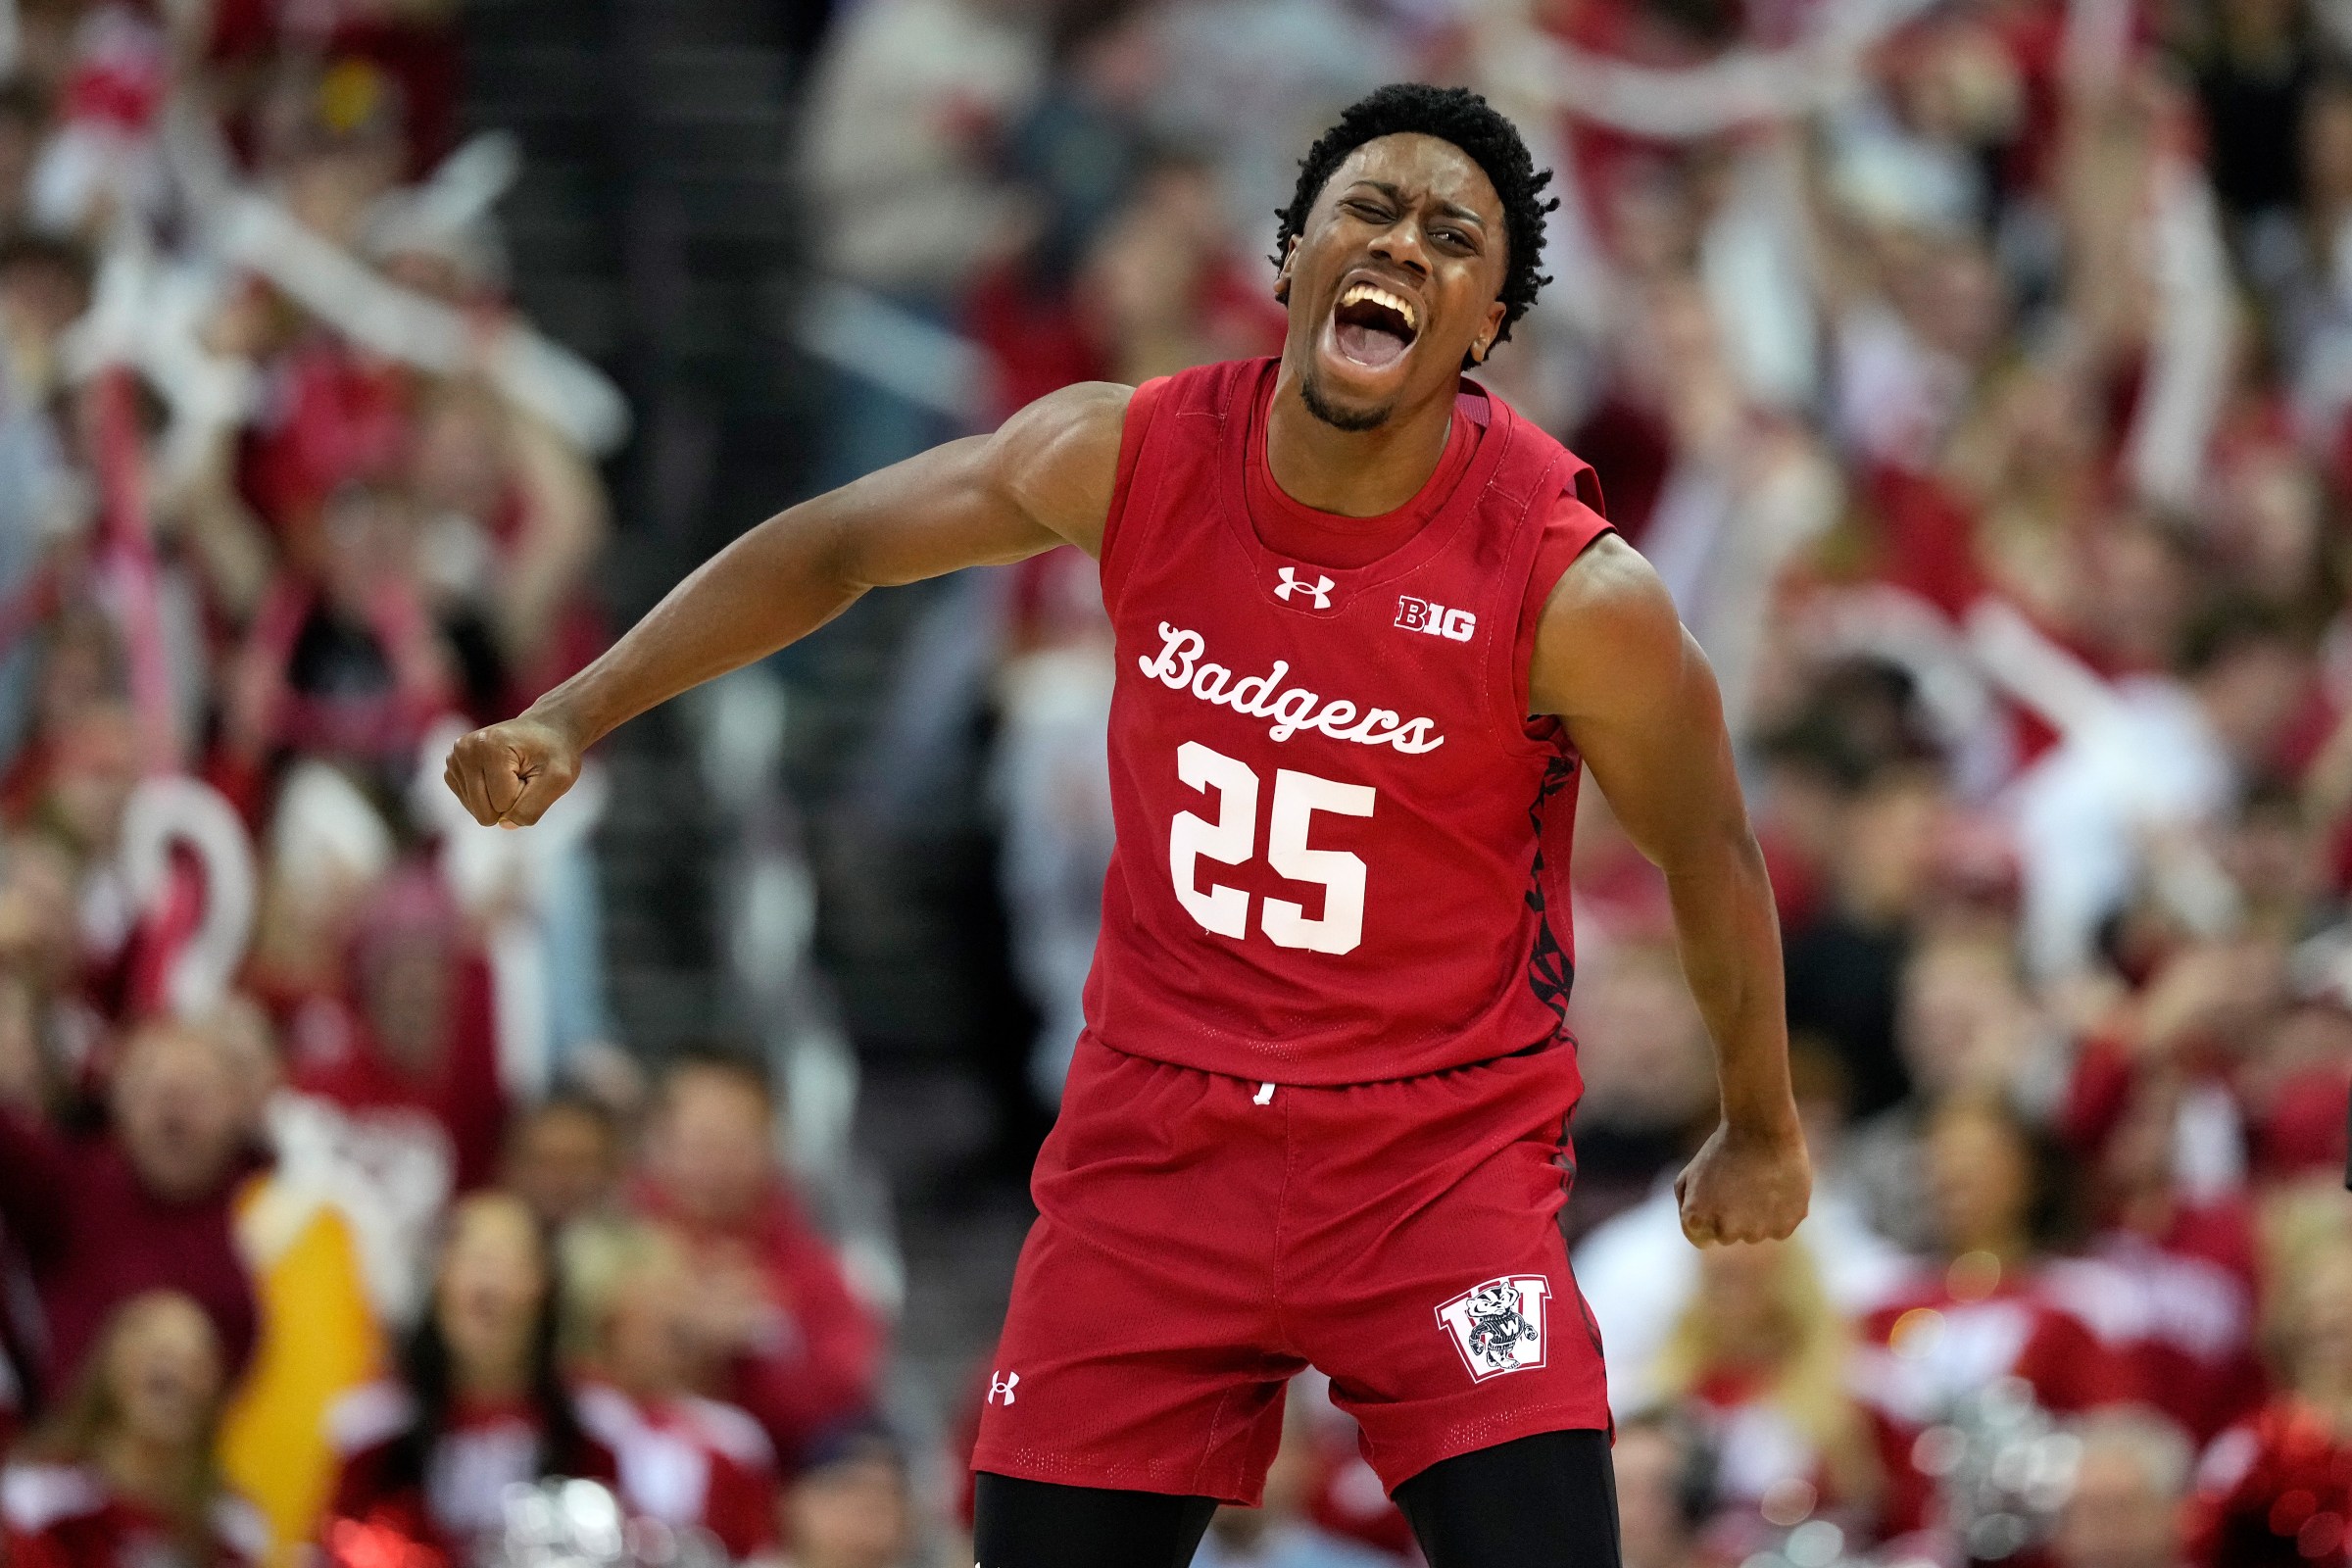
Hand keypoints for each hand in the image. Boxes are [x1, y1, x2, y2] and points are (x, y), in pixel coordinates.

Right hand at [443, 707, 582, 827]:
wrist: (547, 730)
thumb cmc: (556, 752)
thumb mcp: (559, 778)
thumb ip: (533, 807)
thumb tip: (504, 824)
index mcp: (489, 746)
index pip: (503, 803)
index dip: (524, 795)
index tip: (532, 771)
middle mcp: (464, 750)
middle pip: (484, 811)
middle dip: (510, 801)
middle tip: (523, 775)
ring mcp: (454, 759)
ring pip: (477, 810)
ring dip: (500, 799)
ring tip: (512, 773)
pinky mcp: (452, 770)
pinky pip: (471, 805)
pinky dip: (489, 798)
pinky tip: (499, 776)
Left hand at [1674, 1118, 1810, 1245]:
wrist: (1761, 1128)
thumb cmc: (1723, 1149)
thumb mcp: (1691, 1175)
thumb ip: (1688, 1206)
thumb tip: (1701, 1236)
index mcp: (1697, 1219)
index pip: (1701, 1238)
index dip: (1708, 1215)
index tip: (1716, 1194)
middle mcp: (1725, 1232)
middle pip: (1728, 1236)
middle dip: (1731, 1216)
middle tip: (1739, 1184)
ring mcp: (1756, 1232)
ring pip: (1755, 1233)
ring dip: (1757, 1217)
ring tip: (1759, 1183)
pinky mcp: (1783, 1228)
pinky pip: (1779, 1229)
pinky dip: (1780, 1214)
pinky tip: (1777, 1189)